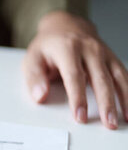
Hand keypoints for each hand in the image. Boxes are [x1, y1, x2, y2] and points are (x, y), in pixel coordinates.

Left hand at [23, 11, 127, 129]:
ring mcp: (104, 53)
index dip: (78, 98)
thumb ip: (34, 79)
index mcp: (67, 48)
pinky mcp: (112, 58)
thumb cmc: (47, 46)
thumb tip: (40, 97)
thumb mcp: (32, 59)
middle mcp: (89, 49)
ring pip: (118, 77)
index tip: (80, 117)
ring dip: (124, 99)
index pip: (74, 76)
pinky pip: (124, 75)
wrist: (65, 25)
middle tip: (108, 124)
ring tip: (125, 119)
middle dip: (106, 103)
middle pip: (101, 79)